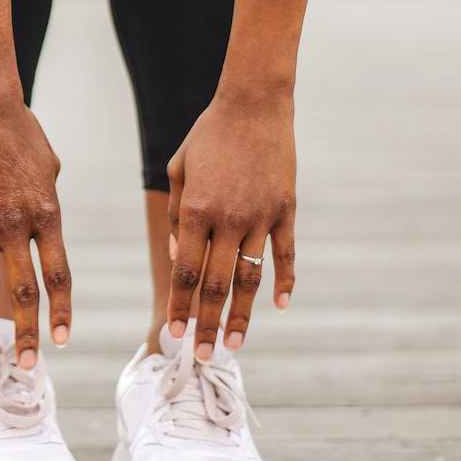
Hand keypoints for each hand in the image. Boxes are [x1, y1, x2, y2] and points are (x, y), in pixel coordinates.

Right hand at [0, 93, 71, 368]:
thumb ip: (46, 205)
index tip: (61, 341)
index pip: (58, 274)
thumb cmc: (22, 133)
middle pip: (24, 290)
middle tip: (28, 366)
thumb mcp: (49, 169)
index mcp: (47, 214)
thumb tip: (41, 229)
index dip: (60, 311)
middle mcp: (15, 225)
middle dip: (27, 332)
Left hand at [165, 90, 297, 359]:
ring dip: (242, 315)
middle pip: (216, 285)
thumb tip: (179, 258)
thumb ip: (176, 216)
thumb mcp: (178, 170)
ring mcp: (261, 216)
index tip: (175, 334)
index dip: (180, 306)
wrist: (254, 104)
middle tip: (203, 356)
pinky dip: (284, 282)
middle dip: (208, 324)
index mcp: (196, 210)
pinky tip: (281, 306)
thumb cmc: (208, 136)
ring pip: (251, 277)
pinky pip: (286, 254)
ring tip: (235, 344)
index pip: (185, 271)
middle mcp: (228, 218)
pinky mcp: (286, 209)